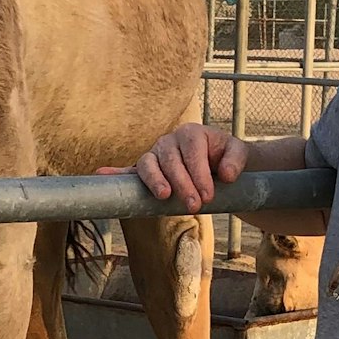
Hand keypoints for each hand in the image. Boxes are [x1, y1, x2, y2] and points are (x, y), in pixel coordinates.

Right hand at [121, 124, 249, 213]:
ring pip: (148, 164)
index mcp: (191, 133)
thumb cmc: (225, 157)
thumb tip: (225, 175)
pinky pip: (128, 171)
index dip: (199, 173)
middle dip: (182, 183)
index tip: (208, 195)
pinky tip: (101, 174)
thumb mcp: (238, 153)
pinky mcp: (145, 171)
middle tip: (195, 206)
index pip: (191, 150)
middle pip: (170, 160)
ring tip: (164, 196)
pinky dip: (114, 173)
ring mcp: (155, 156)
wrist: (218, 163)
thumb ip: (236, 159)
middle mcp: (169, 141)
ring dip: (154, 181)